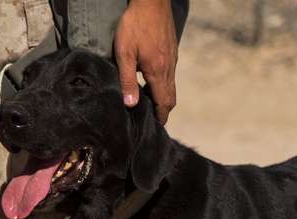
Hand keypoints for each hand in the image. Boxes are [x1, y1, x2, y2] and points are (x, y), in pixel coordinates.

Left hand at [114, 0, 178, 124]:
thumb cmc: (134, 25)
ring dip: (161, 97)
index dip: (160, 118)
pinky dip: (162, 84)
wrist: (151, 1)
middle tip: (150, 118)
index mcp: (158, 73)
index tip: (153, 128)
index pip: (163, 104)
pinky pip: (170, 75)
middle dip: (162, 111)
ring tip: (145, 100)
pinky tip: (148, 79)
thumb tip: (131, 104)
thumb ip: (128, 80)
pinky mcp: (171, 51)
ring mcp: (172, 60)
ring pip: (170, 87)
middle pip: (170, 99)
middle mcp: (169, 69)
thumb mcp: (124, 54)